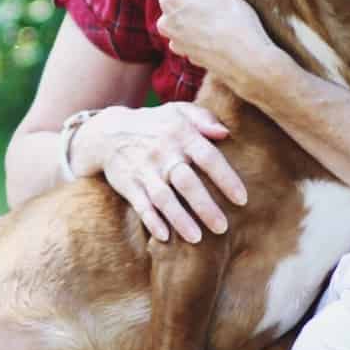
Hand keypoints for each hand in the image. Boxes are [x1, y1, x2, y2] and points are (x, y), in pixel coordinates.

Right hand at [89, 103, 247, 244]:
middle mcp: (164, 154)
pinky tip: (164, 236)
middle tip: (222, 228)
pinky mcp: (128, 184)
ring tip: (196, 238)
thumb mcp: (177, 111)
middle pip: (187, 182)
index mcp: (181, 135)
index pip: (208, 158)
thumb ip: (203, 118)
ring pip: (164, 198)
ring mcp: (144, 171)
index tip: (242, 200)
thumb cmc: (154, 124)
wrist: (107, 132)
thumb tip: (226, 133)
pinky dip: (151, 221)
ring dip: (180, 219)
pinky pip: (140, 205)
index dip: (226, 179)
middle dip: (205, 207)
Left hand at [151, 0, 272, 85]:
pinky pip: (186, 33)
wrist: (246, 60)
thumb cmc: (234, 20)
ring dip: (190, 11)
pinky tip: (214, 30)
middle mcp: (165, 21)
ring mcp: (173, 39)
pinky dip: (195, 28)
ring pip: (178, 16)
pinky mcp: (184, 53)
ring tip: (214, 12)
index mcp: (170, 0)